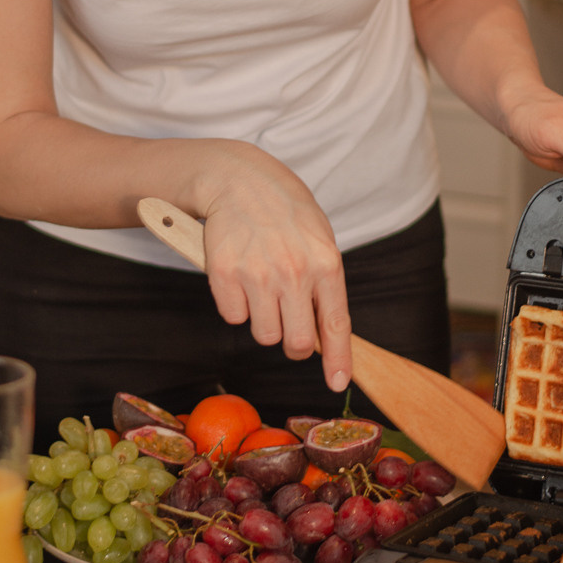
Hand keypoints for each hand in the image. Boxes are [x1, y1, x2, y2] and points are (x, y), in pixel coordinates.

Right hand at [196, 143, 352, 391]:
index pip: (335, 325)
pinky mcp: (225, 274)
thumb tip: (323, 335)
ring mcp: (258, 274)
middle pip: (295, 342)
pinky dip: (236, 304)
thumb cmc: (285, 213)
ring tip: (262, 285)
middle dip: (292, 343)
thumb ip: (324, 283)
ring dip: (263, 320)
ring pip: (263, 333)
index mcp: (326, 263)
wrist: (240, 180)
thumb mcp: (319, 240)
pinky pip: (233, 317)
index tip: (336, 382)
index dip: (337, 360)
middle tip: (287, 321)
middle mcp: (294, 271)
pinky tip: (240, 275)